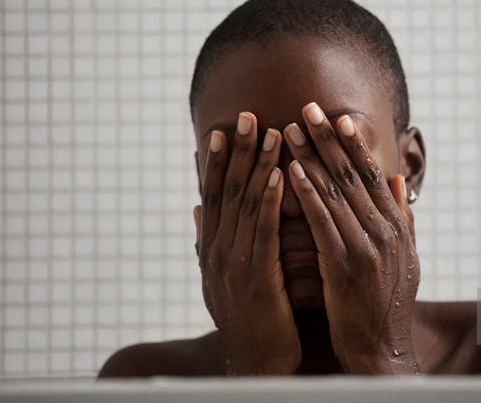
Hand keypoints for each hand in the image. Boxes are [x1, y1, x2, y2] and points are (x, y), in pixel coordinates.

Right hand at [195, 112, 300, 374]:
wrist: (257, 365)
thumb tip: (198, 208)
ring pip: (247, 207)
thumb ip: (210, 240)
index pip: (212, 197)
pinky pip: (265, 235)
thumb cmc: (250, 318)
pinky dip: (272, 202)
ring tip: (271, 134)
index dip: (216, 162)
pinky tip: (282, 176)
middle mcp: (217, 254)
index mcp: (211, 250)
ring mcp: (234, 268)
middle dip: (237, 153)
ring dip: (258, 167)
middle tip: (246, 115)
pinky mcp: (257, 283)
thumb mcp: (223, 276)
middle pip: (226, 193)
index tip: (223, 129)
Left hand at [283, 102, 419, 373]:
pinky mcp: (345, 266)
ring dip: (311, 157)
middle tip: (308, 108)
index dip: (355, 145)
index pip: (375, 176)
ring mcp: (367, 248)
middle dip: (328, 139)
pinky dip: (307, 193)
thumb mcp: (407, 257)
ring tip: (290, 130)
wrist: (383, 350)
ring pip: (336, 192)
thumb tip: (399, 181)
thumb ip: (403, 217)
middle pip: (353, 175)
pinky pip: (323, 222)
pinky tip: (290, 171)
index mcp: (397, 227)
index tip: (338, 117)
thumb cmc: (390, 304)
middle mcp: (385, 231)